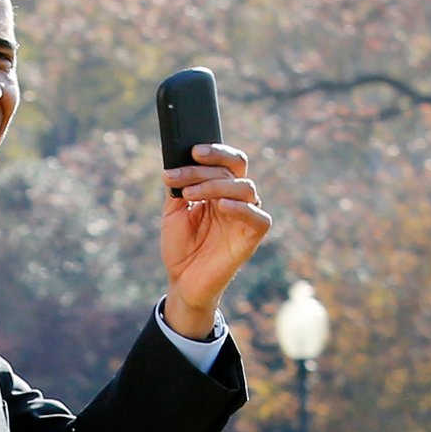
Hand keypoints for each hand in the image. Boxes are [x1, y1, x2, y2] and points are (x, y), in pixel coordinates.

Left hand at [160, 143, 271, 338]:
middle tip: (183, 169)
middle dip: (209, 165)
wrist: (182, 280)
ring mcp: (245, 217)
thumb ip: (178, 187)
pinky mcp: (252, 236)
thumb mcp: (172, 212)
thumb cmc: (180, 246)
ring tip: (188, 195)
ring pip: (244, 187)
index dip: (214, 152)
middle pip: (236, 168)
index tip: (192, 151)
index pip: (227, 161)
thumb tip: (175, 160)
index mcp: (219, 190)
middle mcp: (235, 199)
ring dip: (214, 185)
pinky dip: (240, 208)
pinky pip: (258, 216)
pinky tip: (220, 206)